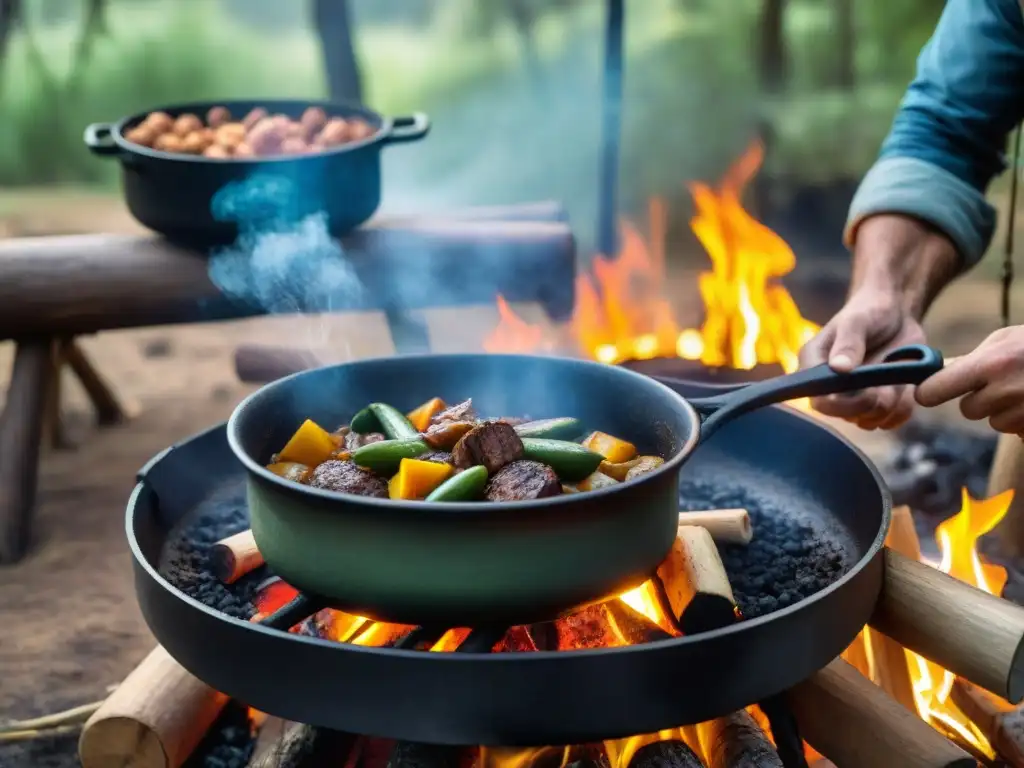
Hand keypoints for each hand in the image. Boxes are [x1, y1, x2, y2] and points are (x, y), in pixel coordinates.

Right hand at [798, 213, 960, 429]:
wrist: (896, 310)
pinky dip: (904, 408)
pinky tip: (906, 388)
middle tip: (888, 383)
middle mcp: (830, 386)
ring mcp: (855, 397)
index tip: (863, 389)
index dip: (841, 401)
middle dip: (872, 402)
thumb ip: (848, 342)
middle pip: (846, 415)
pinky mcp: (878, 402)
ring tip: (899, 379)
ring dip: (891, 404)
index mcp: (814, 367)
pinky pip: (891, 420)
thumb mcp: (860, 320)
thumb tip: (840, 371)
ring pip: (871, 420)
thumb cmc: (871, 309)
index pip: (816, 399)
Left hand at [916, 327, 1023, 435]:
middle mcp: (1005, 389)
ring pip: (995, 422)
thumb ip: (970, 359)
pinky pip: (1017, 431)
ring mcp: (1023, 411)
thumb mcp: (1005, 340)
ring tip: (1023, 389)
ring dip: (1005, 411)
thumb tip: (937, 373)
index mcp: (991, 363)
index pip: (935, 390)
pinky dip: (1023, 419)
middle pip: (969, 410)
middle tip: (1000, 383)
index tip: (927, 392)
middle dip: (980, 400)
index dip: (929, 392)